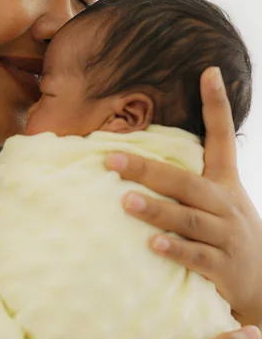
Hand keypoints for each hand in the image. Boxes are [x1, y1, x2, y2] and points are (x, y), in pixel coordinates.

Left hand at [105, 68, 261, 327]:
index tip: (208, 72)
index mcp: (224, 182)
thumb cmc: (227, 232)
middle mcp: (226, 204)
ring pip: (189, 218)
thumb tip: (142, 160)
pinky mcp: (224, 267)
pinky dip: (175, 250)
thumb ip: (188, 181)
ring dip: (157, 209)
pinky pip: (197, 257)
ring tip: (125, 200)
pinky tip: (152, 245)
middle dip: (148, 170)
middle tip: (111, 159)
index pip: (222, 137)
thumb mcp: (219, 200)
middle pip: (186, 182)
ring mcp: (227, 236)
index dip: (217, 104)